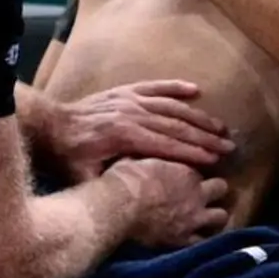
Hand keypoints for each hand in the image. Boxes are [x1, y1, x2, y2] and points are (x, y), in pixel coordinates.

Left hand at [50, 81, 234, 181]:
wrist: (50, 125)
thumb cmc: (68, 157)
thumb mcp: (85, 177)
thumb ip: (110, 182)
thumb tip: (139, 191)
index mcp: (125, 136)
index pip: (167, 145)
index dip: (193, 153)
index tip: (215, 161)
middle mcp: (132, 113)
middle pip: (176, 125)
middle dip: (205, 137)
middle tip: (229, 145)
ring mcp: (130, 99)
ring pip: (171, 106)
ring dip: (198, 116)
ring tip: (220, 126)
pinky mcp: (125, 91)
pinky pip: (155, 86)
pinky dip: (176, 87)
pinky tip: (195, 90)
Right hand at [108, 159, 229, 247]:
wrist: (118, 208)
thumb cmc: (123, 179)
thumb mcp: (134, 158)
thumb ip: (146, 157)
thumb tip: (138, 153)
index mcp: (185, 170)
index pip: (201, 169)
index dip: (193, 174)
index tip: (184, 178)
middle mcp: (196, 192)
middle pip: (221, 188)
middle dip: (215, 190)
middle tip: (202, 195)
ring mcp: (193, 217)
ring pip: (221, 216)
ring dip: (213, 216)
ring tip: (203, 218)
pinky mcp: (184, 239)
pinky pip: (203, 241)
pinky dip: (200, 240)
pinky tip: (192, 238)